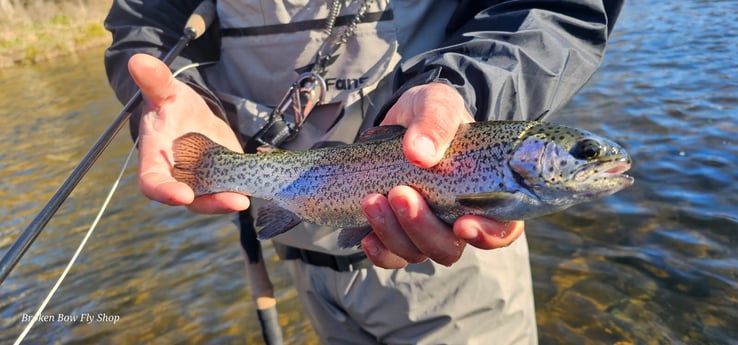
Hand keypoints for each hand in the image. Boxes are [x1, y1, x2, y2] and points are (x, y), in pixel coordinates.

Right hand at [128, 53, 249, 212]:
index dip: (165, 192)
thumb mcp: (165, 92)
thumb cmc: (170, 106)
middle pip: (192, 199)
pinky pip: (233, 189)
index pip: (153, 183)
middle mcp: (178, 178)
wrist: (189, 115)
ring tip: (249, 196)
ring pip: (215, 198)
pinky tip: (262, 184)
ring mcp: (202, 182)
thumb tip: (138, 59)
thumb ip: (155, 81)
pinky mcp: (223, 180)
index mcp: (155, 160)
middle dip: (212, 202)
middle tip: (236, 201)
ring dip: (231, 200)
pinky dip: (246, 188)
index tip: (182, 195)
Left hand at [360, 82, 524, 268]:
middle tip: (400, 194)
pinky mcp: (397, 232)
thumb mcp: (437, 103)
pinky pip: (391, 257)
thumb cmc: (431, 114)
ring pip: (417, 253)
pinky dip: (378, 251)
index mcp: (484, 192)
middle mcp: (457, 218)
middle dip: (423, 228)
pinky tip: (366, 235)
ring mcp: (426, 229)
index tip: (463, 224)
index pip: (502, 229)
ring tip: (373, 199)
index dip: (488, 235)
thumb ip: (435, 122)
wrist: (399, 120)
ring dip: (393, 233)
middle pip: (449, 248)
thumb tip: (419, 153)